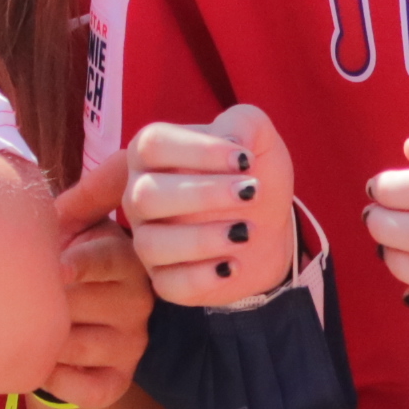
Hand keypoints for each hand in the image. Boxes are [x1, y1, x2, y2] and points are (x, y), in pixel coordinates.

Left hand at [41, 219, 156, 408]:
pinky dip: (59, 382)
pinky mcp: (120, 381)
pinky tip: (44, 367)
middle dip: (46, 304)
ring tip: (27, 330)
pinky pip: (88, 390)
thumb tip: (63, 189)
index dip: (80, 264)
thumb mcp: (69, 227)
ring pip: (78, 347)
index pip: (109, 259)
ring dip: (43, 342)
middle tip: (24, 300)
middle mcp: (138, 302)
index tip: (56, 269)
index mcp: (126, 260)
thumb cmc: (63, 260)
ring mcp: (133, 344)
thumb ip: (70, 208)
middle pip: (84, 305)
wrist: (70, 314)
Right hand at [97, 107, 293, 307]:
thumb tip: (231, 141)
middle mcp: (139, 196)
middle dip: (203, 194)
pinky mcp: (164, 279)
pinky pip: (169, 284)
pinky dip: (204, 277)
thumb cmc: (253, 176)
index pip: (152, 144)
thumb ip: (245, 123)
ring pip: (152, 244)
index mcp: (152, 154)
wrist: (269, 227)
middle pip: (147, 195)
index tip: (245, 160)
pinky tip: (234, 265)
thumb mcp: (258, 141)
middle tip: (250, 192)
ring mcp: (147, 240)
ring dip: (203, 238)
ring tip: (246, 232)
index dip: (198, 149)